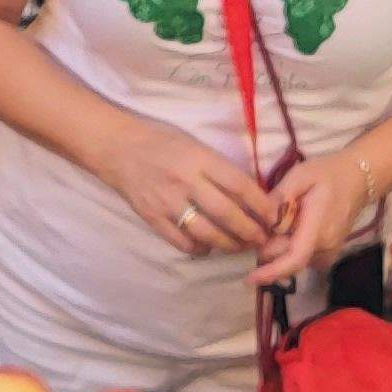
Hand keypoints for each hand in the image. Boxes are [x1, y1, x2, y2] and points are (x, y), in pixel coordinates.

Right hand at [103, 121, 280, 257]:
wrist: (117, 148)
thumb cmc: (161, 142)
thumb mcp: (194, 145)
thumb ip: (219, 167)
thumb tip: (251, 193)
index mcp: (198, 158)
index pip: (238, 184)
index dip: (261, 204)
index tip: (274, 216)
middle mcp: (185, 181)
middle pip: (226, 213)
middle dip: (250, 231)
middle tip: (263, 239)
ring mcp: (167, 202)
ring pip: (207, 233)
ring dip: (229, 244)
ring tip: (241, 247)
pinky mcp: (152, 218)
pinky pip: (182, 242)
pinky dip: (200, 249)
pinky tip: (208, 246)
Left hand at [252, 151, 378, 291]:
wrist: (358, 178)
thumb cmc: (328, 173)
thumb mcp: (300, 175)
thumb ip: (280, 197)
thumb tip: (262, 220)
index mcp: (318, 228)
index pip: (294, 259)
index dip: (272, 271)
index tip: (250, 278)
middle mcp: (326, 247)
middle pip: (287, 260)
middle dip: (267, 250)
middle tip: (255, 228)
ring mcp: (329, 252)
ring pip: (293, 261)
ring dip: (278, 250)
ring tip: (273, 225)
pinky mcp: (329, 253)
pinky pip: (302, 258)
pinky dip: (288, 250)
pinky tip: (286, 231)